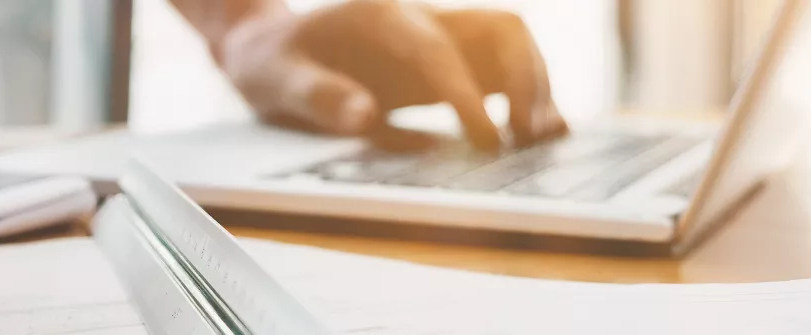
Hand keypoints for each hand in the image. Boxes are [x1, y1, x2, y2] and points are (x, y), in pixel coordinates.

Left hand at [213, 0, 567, 151]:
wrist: (270, 51)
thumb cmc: (272, 64)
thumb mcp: (277, 81)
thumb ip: (318, 95)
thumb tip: (365, 115)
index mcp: (381, 16)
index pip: (437, 48)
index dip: (466, 93)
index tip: (485, 140)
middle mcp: (422, 19)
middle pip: (501, 30)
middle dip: (525, 80)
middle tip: (524, 139)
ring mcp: (440, 39)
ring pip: (513, 46)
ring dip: (536, 88)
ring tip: (539, 141)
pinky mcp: (447, 64)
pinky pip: (502, 71)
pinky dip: (525, 99)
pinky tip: (535, 137)